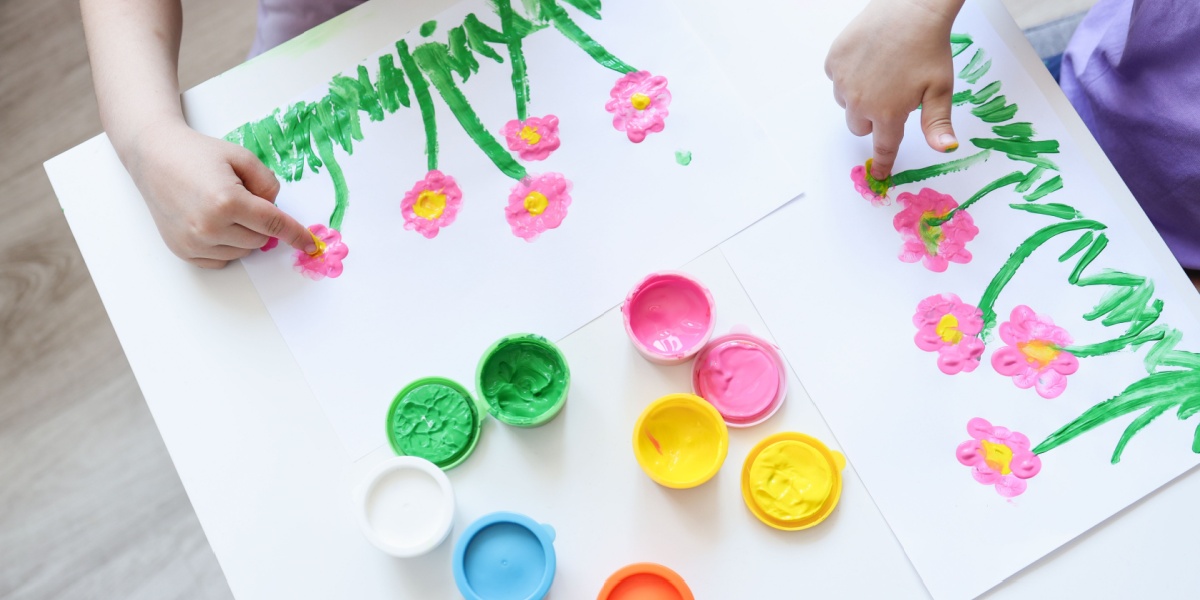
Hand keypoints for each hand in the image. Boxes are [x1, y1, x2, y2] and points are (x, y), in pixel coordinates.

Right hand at [123, 120, 315, 267]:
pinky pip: (221, 260)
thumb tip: (276, 211)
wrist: (153, 157)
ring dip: (242, 235)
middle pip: (260, 240)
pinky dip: (225, 246)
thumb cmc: (198, 154)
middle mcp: (209, 227)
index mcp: (227, 202)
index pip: (274, 225)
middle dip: (259, 223)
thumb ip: (269, 184)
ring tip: (220, 207)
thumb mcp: (242, 157)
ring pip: (242, 252)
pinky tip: (211, 223)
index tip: (311, 245)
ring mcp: (193, 243)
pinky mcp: (183, 251)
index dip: (296, 235)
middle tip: (239, 197)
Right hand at [825, 0, 963, 179]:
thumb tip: (946, 149)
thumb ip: (938, 123)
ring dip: (859, 96)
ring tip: (881, 72)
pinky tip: (868, 59)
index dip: (882, 163)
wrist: (911, 8)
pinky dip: (849, 75)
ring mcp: (843, 81)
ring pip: (846, 102)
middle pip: (860, 126)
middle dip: (873, 118)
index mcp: (887, 113)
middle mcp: (860, 101)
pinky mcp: (834, 61)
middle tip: (892, 95)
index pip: (883, 148)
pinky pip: (837, 78)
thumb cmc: (930, 47)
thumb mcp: (941, 88)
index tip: (879, 175)